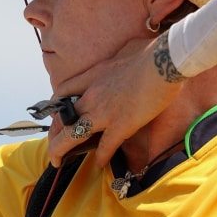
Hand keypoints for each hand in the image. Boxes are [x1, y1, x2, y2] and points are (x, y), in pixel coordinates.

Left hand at [47, 36, 182, 167]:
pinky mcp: (121, 125)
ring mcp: (104, 112)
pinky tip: (99, 164)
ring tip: (59, 161)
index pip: (62, 92)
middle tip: (52, 145)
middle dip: (53, 133)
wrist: (164, 60)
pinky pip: (105, 146)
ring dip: (62, 149)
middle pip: (62, 118)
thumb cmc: (149, 52)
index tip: (55, 113)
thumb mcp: (122, 52)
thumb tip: (124, 57)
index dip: (55, 105)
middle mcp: (92, 96)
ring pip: (72, 135)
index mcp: (92, 76)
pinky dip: (101, 157)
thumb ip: (117, 60)